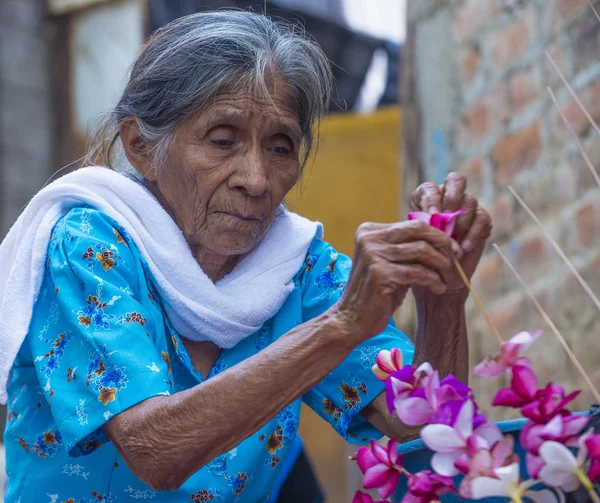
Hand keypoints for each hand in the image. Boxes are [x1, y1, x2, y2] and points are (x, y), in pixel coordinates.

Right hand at [335, 220, 459, 342]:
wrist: (352, 318)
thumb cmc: (376, 292)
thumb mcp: (390, 263)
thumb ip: (407, 248)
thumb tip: (442, 236)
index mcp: (369, 231)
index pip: (412, 224)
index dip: (437, 234)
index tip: (453, 248)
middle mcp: (369, 238)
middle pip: (418, 231)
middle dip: (442, 243)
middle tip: (456, 258)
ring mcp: (373, 255)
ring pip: (421, 251)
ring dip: (440, 265)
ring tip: (446, 278)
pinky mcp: (380, 273)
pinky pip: (418, 272)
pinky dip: (433, 280)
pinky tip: (438, 288)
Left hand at [410, 172, 491, 292]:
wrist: (438, 279)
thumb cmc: (422, 258)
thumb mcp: (417, 241)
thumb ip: (424, 225)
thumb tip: (434, 216)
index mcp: (426, 198)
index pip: (430, 188)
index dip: (432, 199)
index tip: (432, 216)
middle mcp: (447, 198)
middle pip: (456, 180)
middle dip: (453, 197)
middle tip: (448, 216)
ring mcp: (466, 208)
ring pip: (470, 200)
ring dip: (461, 220)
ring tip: (454, 241)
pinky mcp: (481, 221)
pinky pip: (483, 218)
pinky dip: (474, 233)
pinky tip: (464, 247)